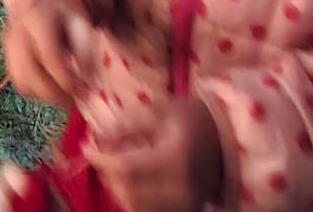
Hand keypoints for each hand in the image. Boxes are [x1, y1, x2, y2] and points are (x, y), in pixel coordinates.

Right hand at [1, 0, 99, 108]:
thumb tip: (85, 79)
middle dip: (53, 93)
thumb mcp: (83, 22)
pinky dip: (34, 90)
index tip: (82, 91)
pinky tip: (50, 84)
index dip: (64, 77)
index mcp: (37, 15)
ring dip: (43, 94)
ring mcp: (8, 41)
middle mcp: (17, 27)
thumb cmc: (69, 11)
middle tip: (73, 102)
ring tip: (64, 94)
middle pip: (28, 70)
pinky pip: (17, 80)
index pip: (48, 54)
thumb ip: (85, 49)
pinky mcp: (6, 53)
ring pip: (20, 79)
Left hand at [86, 95, 222, 211]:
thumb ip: (125, 126)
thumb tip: (95, 140)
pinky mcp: (186, 211)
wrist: (225, 137)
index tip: (86, 147)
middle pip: (129, 192)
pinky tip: (133, 180)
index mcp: (176, 158)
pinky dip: (134, 199)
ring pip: (137, 207)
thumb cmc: (189, 118)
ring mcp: (186, 205)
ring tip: (119, 164)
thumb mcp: (157, 110)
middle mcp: (182, 189)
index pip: (127, 168)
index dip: (100, 159)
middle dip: (108, 173)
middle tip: (104, 153)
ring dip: (119, 188)